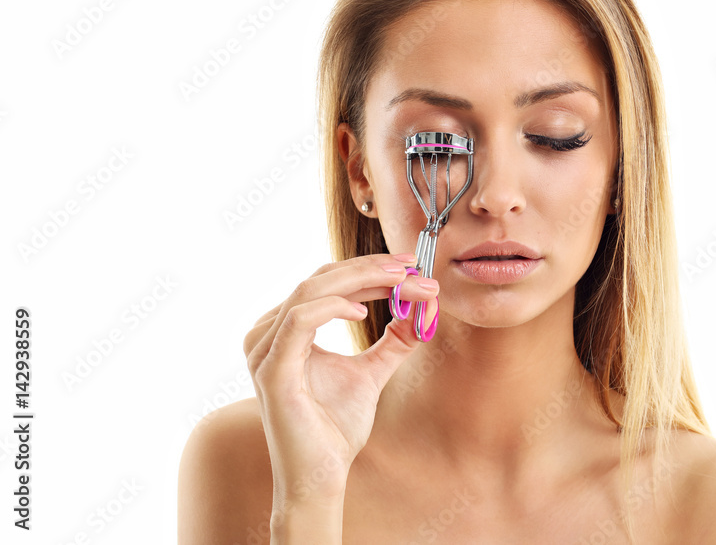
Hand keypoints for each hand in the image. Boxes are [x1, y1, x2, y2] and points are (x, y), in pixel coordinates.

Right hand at [243, 254, 437, 508]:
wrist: (319, 478)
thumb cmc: (335, 428)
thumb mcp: (372, 373)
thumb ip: (394, 342)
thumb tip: (423, 310)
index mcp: (286, 330)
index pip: (329, 282)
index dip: (371, 269)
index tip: (412, 266)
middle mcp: (268, 333)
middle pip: (322, 278)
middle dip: (372, 268)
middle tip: (412, 264)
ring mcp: (266, 349)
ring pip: (311, 290)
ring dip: (361, 280)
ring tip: (400, 281)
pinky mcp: (272, 370)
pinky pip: (298, 320)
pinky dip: (332, 307)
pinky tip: (363, 310)